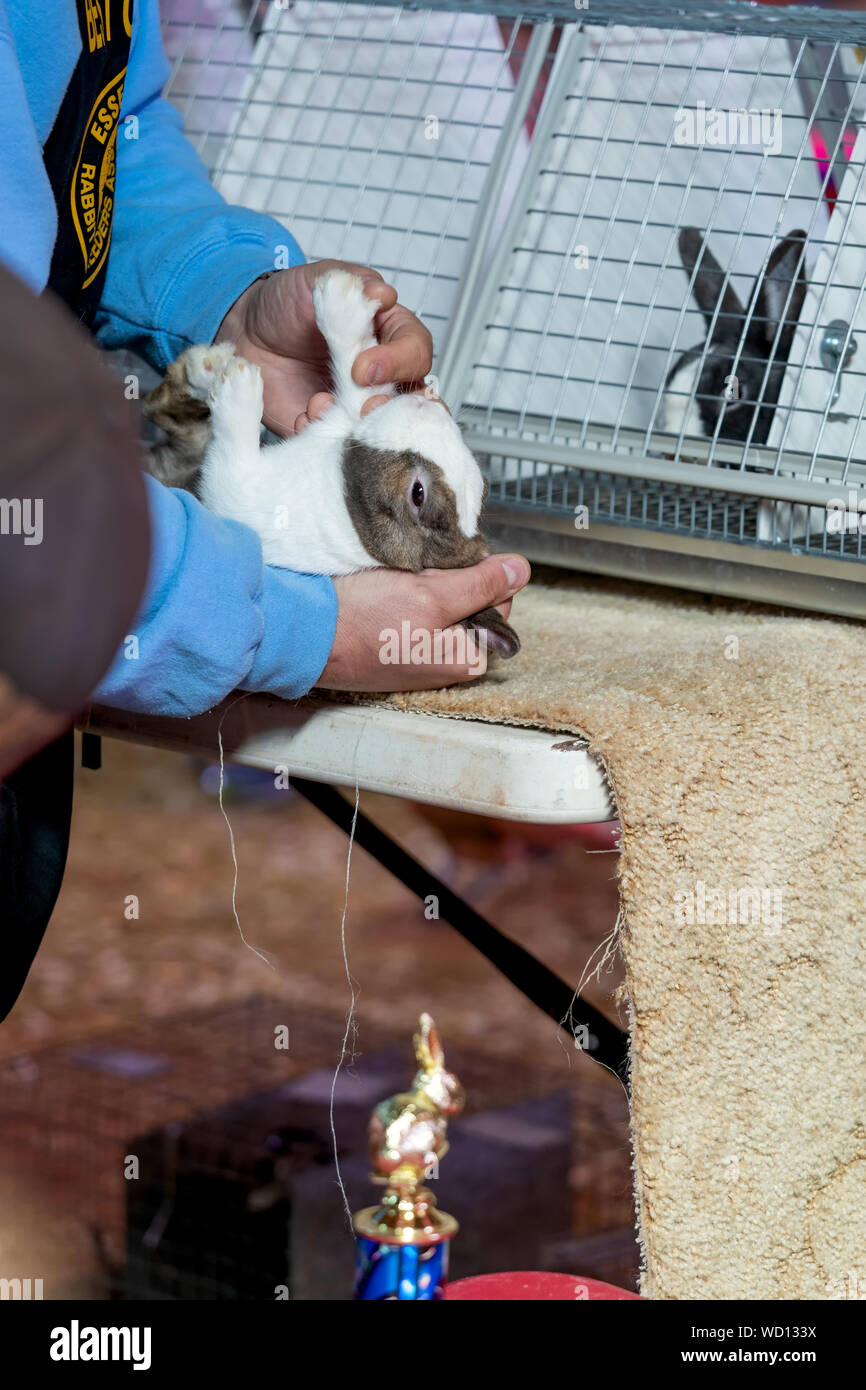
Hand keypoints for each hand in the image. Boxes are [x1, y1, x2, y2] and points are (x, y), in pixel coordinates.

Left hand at [216, 260, 432, 435]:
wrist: (246, 331)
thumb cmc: (287, 302)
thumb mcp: (317, 280)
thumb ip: (352, 282)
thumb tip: (384, 294)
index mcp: (388, 334)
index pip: (416, 351)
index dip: (398, 362)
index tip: (363, 367)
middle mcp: (382, 374)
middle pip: (412, 400)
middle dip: (393, 409)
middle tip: (364, 409)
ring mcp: (356, 404)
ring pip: (380, 428)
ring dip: (357, 426)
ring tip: (319, 406)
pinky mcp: (329, 426)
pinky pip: (335, 441)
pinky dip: (320, 432)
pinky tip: (302, 414)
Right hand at [317, 555, 529, 691]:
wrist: (302, 635)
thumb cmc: (363, 623)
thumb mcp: (431, 596)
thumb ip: (481, 584)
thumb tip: (522, 570)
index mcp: (469, 656)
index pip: (499, 598)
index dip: (477, 571)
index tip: (446, 564)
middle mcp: (448, 660)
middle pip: (470, 598)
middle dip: (449, 576)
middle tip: (415, 572)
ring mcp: (420, 652)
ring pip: (440, 599)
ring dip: (424, 581)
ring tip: (396, 579)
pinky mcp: (395, 641)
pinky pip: (413, 607)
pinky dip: (403, 591)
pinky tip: (384, 588)